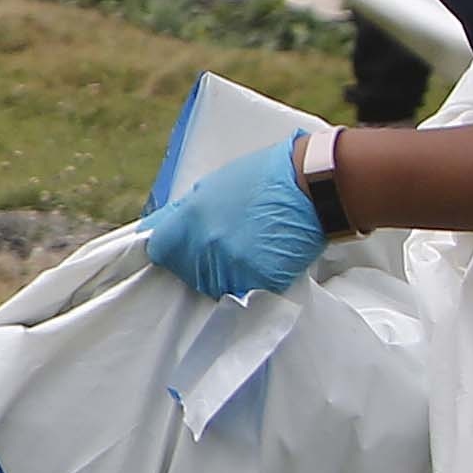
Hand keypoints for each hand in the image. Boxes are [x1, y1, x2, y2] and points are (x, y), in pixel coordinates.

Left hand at [142, 137, 325, 297]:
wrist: (313, 186)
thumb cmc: (265, 178)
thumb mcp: (214, 186)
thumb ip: (186, 213)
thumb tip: (161, 229)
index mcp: (188, 219)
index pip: (159, 251)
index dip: (171, 251)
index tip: (181, 251)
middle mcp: (203, 246)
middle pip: (186, 273)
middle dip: (200, 265)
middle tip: (228, 246)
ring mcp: (230, 266)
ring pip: (214, 286)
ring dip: (227, 276)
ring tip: (251, 252)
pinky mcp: (259, 282)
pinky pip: (247, 293)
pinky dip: (255, 284)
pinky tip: (268, 262)